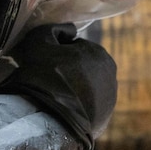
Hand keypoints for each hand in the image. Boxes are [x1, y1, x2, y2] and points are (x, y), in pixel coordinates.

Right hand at [0, 24, 116, 149]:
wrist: (46, 121)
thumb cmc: (42, 75)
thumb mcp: (39, 40)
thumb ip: (55, 29)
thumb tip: (69, 31)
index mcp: (100, 53)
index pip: (75, 48)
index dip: (57, 55)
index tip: (44, 65)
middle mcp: (111, 75)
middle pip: (83, 69)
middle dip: (68, 72)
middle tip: (48, 82)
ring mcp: (110, 100)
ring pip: (86, 89)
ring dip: (73, 91)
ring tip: (53, 99)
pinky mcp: (104, 120)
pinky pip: (87, 109)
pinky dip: (76, 108)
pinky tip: (61, 112)